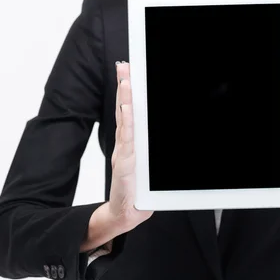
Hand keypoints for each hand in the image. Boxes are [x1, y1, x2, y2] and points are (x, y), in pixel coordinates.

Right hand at [109, 61, 152, 231]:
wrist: (126, 213)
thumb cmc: (137, 190)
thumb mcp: (148, 165)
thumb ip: (148, 150)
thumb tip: (156, 133)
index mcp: (131, 142)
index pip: (129, 112)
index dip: (128, 92)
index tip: (128, 73)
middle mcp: (126, 144)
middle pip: (124, 110)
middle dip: (124, 87)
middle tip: (124, 66)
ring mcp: (124, 152)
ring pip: (125, 121)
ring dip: (125, 99)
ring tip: (126, 80)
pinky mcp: (125, 164)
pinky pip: (127, 140)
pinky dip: (127, 123)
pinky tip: (126, 108)